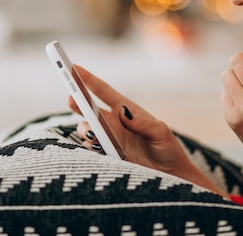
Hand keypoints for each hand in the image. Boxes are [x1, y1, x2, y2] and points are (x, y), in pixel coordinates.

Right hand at [69, 65, 226, 195]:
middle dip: (77, 101)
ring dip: (84, 128)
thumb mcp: (160, 133)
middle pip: (89, 108)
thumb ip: (142, 124)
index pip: (104, 91)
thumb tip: (123, 113)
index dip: (88, 79)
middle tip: (71, 99)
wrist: (171, 176)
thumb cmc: (168, 150)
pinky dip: (88, 146)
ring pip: (87, 128)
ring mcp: (109, 139)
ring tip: (91, 133)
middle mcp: (115, 123)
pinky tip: (95, 146)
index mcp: (127, 111)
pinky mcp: (107, 156)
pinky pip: (90, 148)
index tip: (73, 67)